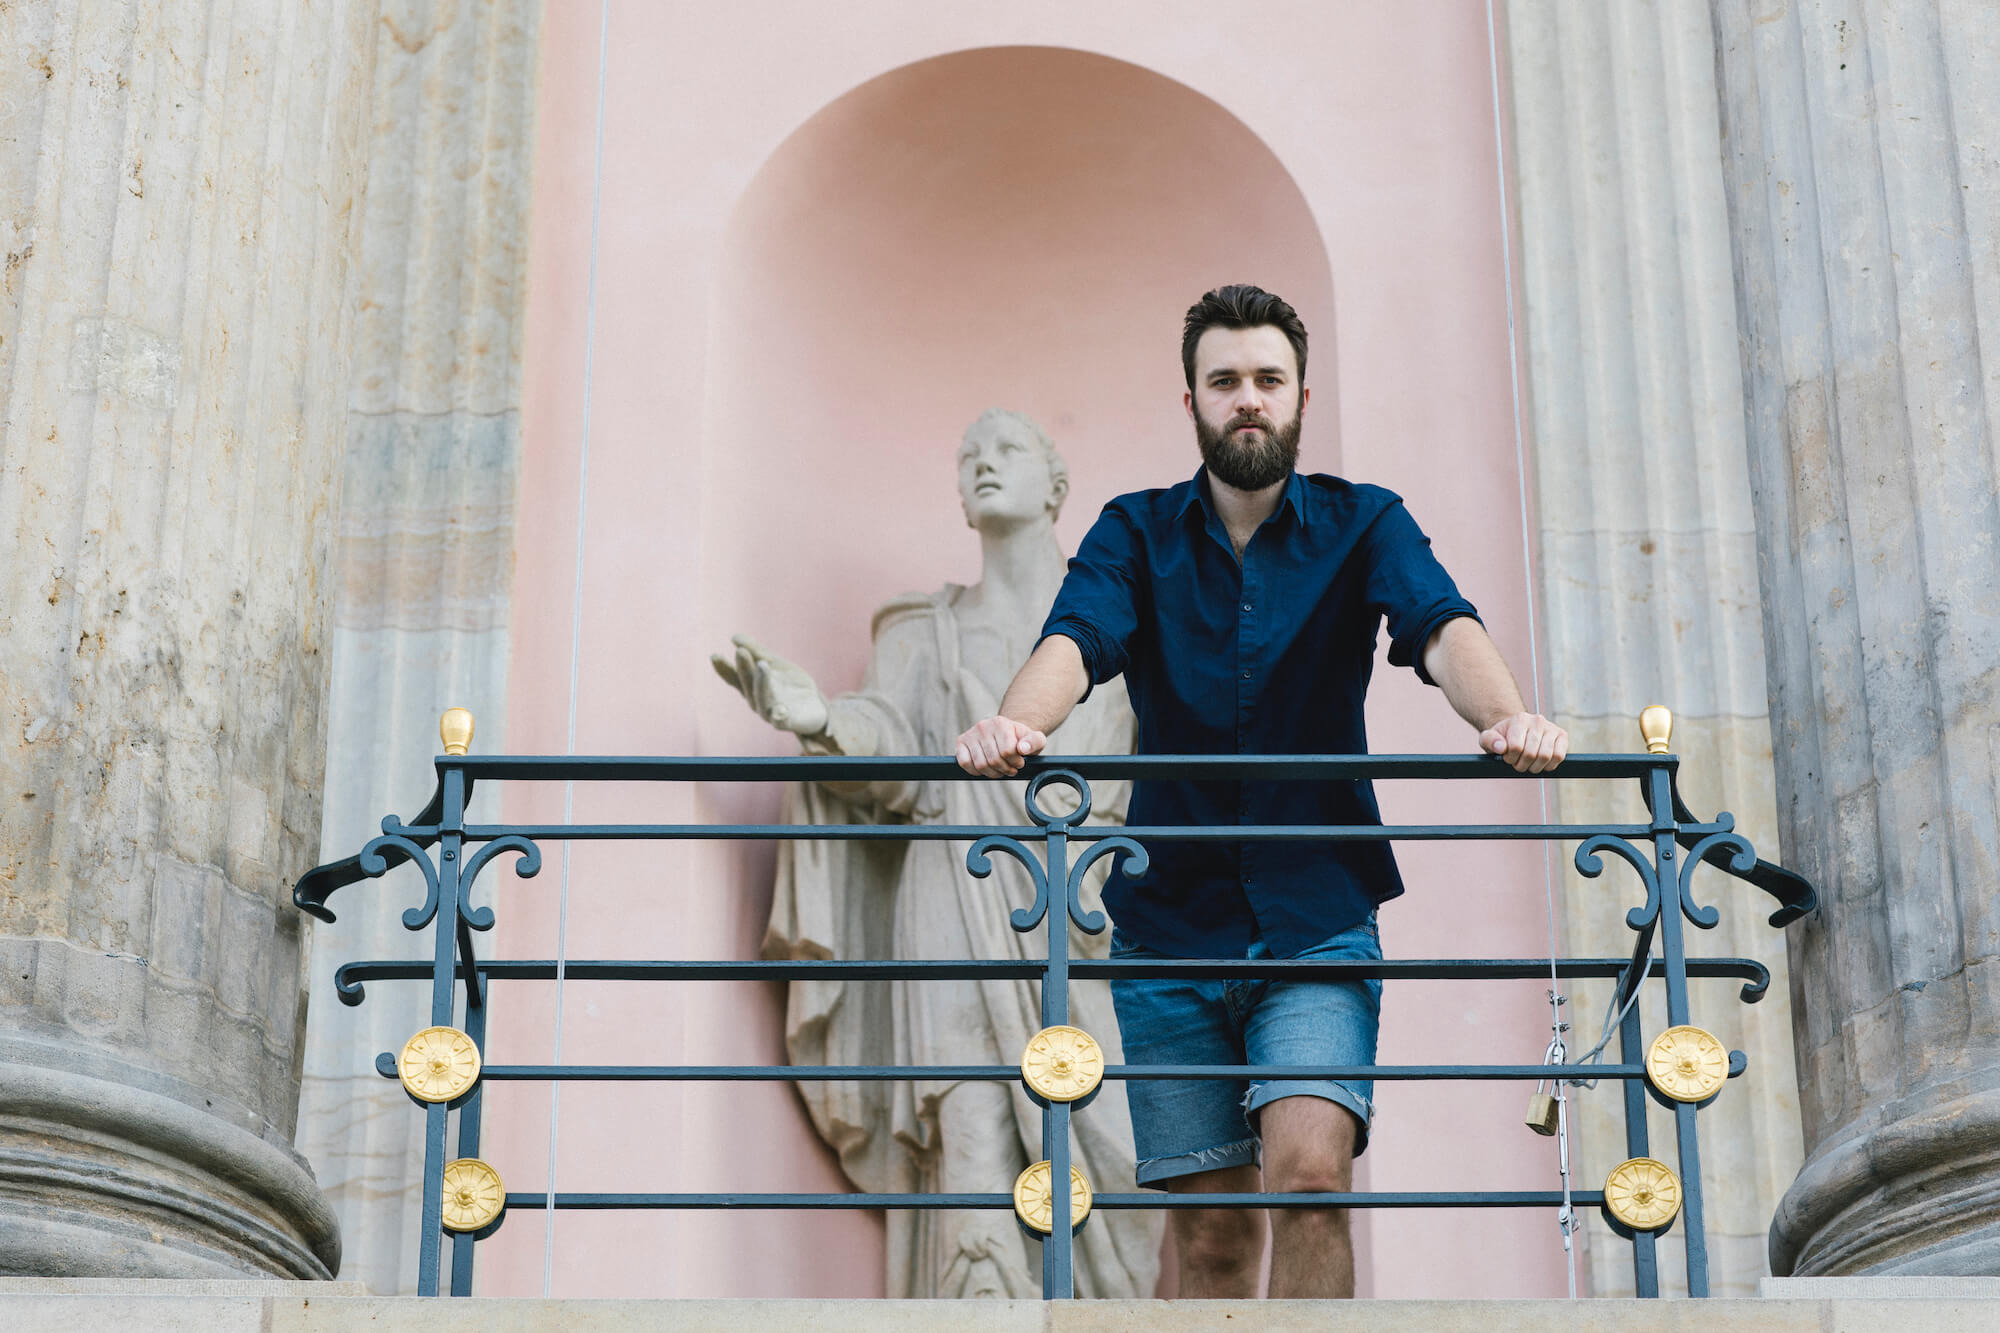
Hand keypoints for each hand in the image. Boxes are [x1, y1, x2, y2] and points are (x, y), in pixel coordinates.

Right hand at [710, 634, 829, 736]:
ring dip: (761, 682)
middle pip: (748, 684)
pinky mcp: (787, 722)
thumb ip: (757, 652)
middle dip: (744, 668)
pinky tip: (781, 709)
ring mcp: (770, 713)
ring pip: (762, 699)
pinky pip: (781, 720)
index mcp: (751, 686)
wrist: (815, 707)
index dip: (724, 668)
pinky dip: (780, 715)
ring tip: (763, 665)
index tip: (714, 655)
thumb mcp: (775, 665)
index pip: (734, 677)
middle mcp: (756, 701)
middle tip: (741, 651)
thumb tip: (734, 637)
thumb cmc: (790, 685)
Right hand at [955, 715, 1045, 776]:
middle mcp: (983, 726)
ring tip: (1000, 769)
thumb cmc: (1021, 739)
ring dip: (992, 773)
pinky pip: (965, 763)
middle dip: (1005, 770)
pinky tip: (985, 769)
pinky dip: (975, 771)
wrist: (1006, 733)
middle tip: (1011, 769)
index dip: (1016, 762)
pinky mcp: (961, 742)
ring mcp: (971, 734)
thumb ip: (1034, 742)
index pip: (1008, 751)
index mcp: (1001, 723)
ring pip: (980, 765)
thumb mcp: (1035, 739)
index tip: (1020, 763)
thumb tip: (1022, 749)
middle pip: (994, 760)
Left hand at [1479, 712, 1567, 773]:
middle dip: (1521, 764)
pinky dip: (1549, 765)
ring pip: (1545, 756)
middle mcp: (1537, 720)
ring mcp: (1552, 728)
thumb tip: (1500, 747)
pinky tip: (1540, 763)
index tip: (1507, 757)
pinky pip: (1559, 756)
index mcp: (1520, 719)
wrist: (1519, 730)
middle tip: (1517, 762)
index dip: (1510, 758)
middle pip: (1531, 754)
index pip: (1516, 747)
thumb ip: (1489, 741)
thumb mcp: (1489, 737)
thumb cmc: (1504, 736)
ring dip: (1535, 767)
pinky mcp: (1562, 736)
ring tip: (1528, 763)